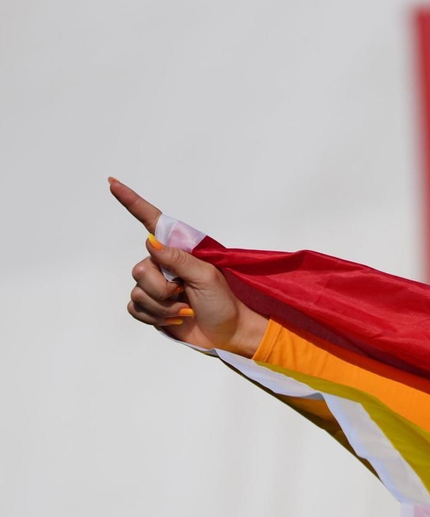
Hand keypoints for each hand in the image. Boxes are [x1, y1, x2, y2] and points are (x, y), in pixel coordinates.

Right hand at [110, 179, 267, 355]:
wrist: (229, 333)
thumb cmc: (224, 301)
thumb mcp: (207, 277)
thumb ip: (179, 259)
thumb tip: (151, 242)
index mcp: (178, 252)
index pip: (152, 223)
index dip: (132, 202)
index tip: (113, 184)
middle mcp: (163, 265)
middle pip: (140, 270)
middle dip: (163, 289)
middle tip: (187, 294)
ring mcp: (156, 287)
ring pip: (138, 292)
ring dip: (163, 307)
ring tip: (186, 309)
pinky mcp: (151, 307)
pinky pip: (135, 308)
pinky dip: (155, 317)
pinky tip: (176, 318)